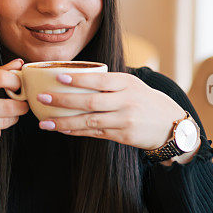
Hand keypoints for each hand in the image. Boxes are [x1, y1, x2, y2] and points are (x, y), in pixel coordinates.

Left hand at [36, 71, 192, 151]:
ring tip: (45, 122)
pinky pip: (95, 133)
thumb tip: (74, 76)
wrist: (170, 125)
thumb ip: (109, 82)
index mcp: (127, 83)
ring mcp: (125, 120)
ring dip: (64, 122)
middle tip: (42, 98)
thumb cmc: (144, 100)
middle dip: (63, 100)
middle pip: (90, 101)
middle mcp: (127, 100)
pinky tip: (62, 129)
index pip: (100, 79)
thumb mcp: (132, 85)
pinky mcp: (124, 136)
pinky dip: (76, 132)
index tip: (58, 78)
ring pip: (89, 121)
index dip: (78, 80)